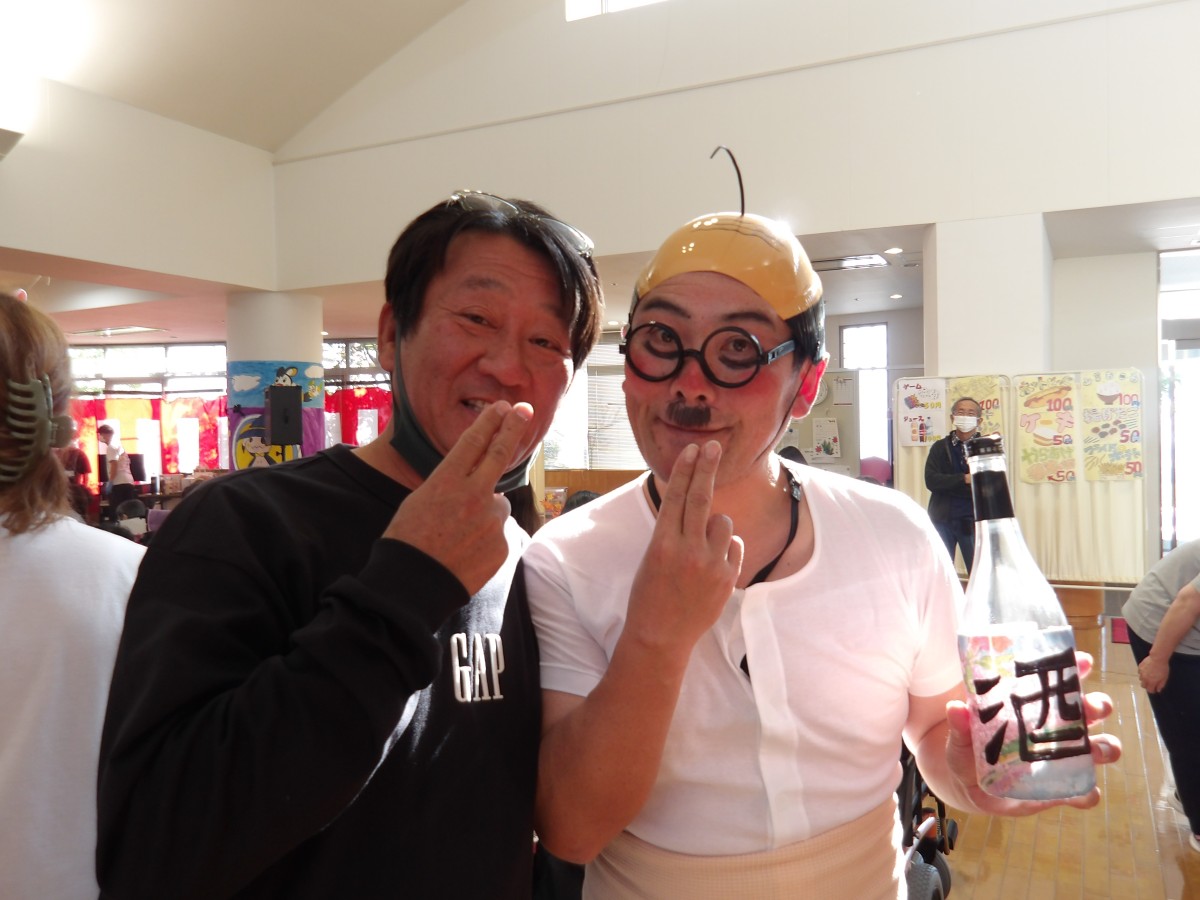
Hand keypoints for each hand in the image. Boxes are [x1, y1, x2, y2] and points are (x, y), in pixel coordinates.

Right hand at [383, 401, 532, 595]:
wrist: (414, 586)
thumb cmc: (407, 541)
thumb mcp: (420, 500)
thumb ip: (451, 485)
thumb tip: (473, 478)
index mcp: (447, 480)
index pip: (474, 441)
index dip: (490, 421)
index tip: (502, 407)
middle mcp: (474, 494)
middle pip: (500, 453)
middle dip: (513, 428)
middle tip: (525, 410)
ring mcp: (492, 519)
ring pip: (497, 504)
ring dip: (485, 512)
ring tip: (460, 536)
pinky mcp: (503, 543)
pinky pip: (499, 532)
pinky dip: (487, 537)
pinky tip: (467, 551)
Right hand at [623, 441, 743, 659]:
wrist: (661, 636)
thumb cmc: (649, 595)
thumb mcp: (652, 557)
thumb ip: (673, 532)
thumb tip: (693, 504)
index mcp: (662, 543)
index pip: (677, 497)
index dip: (686, 470)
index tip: (693, 450)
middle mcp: (688, 550)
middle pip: (702, 498)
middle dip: (708, 468)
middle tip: (714, 447)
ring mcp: (711, 565)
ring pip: (724, 522)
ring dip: (716, 524)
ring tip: (703, 545)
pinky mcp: (728, 578)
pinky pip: (735, 546)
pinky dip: (727, 547)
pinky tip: (713, 563)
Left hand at [944, 652, 1121, 814]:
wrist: (966, 787)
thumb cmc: (967, 751)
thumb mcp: (961, 737)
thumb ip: (960, 725)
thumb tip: (956, 707)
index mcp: (1032, 706)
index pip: (1057, 682)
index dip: (1073, 668)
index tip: (1082, 661)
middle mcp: (1054, 728)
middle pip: (1088, 711)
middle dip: (1097, 705)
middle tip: (1093, 706)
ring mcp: (1061, 759)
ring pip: (1097, 747)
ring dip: (1105, 746)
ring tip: (1097, 749)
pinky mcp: (1060, 789)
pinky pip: (1084, 792)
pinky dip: (1089, 793)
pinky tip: (1085, 791)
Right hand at [1138, 655, 1169, 692]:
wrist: (1157, 658)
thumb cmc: (1162, 668)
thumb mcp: (1164, 678)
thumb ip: (1161, 685)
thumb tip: (1158, 690)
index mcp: (1151, 682)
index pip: (1149, 690)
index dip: (1152, 690)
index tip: (1154, 689)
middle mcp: (1145, 678)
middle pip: (1143, 685)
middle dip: (1147, 686)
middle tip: (1151, 683)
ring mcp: (1141, 673)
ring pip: (1140, 679)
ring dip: (1144, 679)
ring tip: (1149, 676)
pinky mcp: (1139, 667)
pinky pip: (1139, 672)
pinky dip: (1142, 673)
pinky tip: (1147, 670)